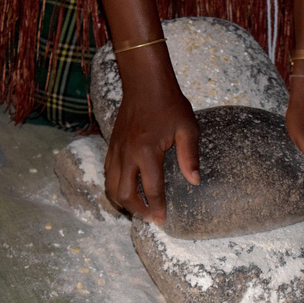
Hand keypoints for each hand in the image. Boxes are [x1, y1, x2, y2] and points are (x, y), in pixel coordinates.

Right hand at [104, 79, 199, 224]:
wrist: (144, 83)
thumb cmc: (169, 104)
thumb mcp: (188, 128)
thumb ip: (190, 156)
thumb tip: (194, 181)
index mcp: (147, 152)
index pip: (151, 190)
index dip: (157, 208)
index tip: (162, 220)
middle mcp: (127, 155)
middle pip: (125, 195)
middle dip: (137, 211)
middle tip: (151, 216)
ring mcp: (116, 151)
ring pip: (112, 187)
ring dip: (124, 201)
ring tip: (139, 207)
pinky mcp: (111, 146)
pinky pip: (108, 174)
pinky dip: (116, 186)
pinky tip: (128, 188)